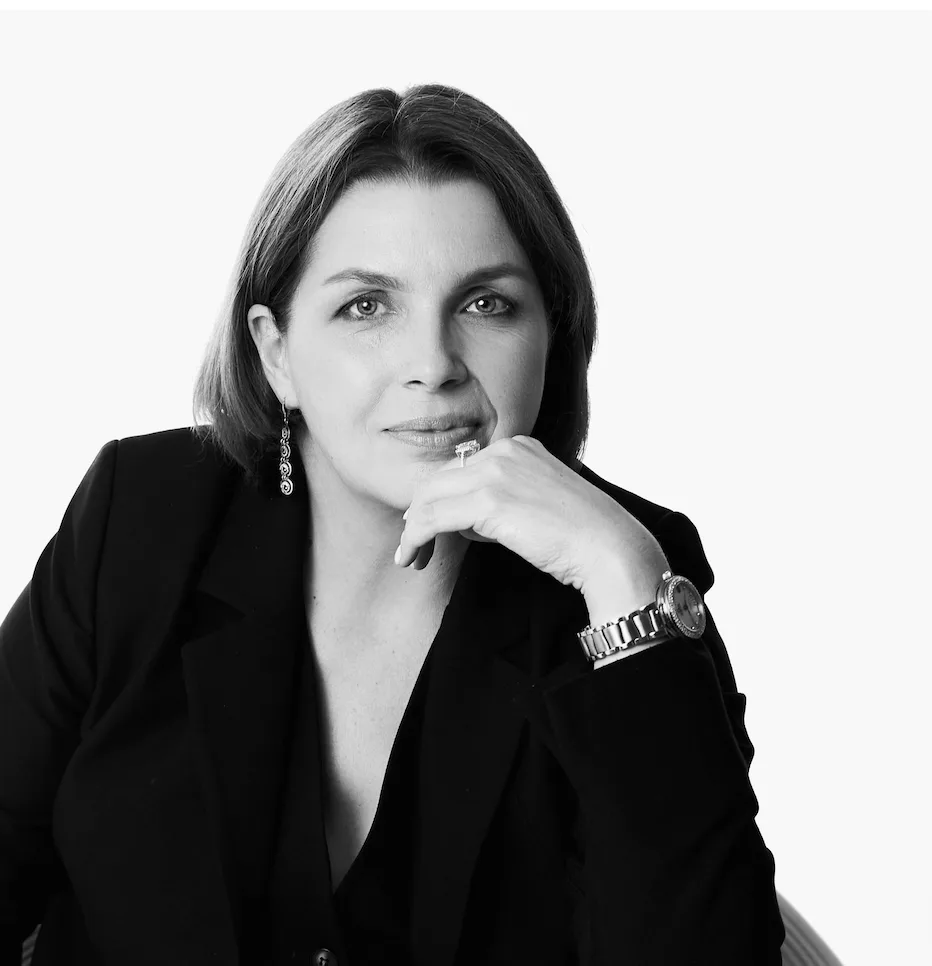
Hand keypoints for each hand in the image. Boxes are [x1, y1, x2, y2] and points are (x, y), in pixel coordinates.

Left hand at [395, 435, 666, 597]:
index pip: (460, 469)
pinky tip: (413, 556)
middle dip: (419, 514)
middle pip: (438, 479)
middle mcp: (505, 450)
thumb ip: (505, 498)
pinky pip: (432, 517)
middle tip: (413, 547)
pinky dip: (416, 537)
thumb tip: (465, 520)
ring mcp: (496, 472)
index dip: (438, 500)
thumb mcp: (539, 501)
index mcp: (519, 445)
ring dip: (413, 530)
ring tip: (411, 557)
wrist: (610, 548)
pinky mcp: (489, 500)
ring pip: (429, 497)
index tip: (430, 529)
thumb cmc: (581, 537)